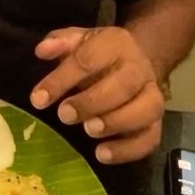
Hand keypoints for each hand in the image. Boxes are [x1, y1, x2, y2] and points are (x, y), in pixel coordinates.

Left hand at [30, 26, 164, 163]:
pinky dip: (128, 149)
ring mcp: (152, 95)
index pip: (89, 59)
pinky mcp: (156, 122)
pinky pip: (151, 137)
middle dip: (92, 103)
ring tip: (88, 131)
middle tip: (64, 116)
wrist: (134, 61)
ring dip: (116, 123)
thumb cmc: (98, 54)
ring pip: (147, 110)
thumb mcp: (77, 40)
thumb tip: (42, 50)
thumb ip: (60, 42)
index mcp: (116, 43)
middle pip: (123, 85)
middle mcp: (139, 68)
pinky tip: (102, 154)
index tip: (38, 99)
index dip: (62, 79)